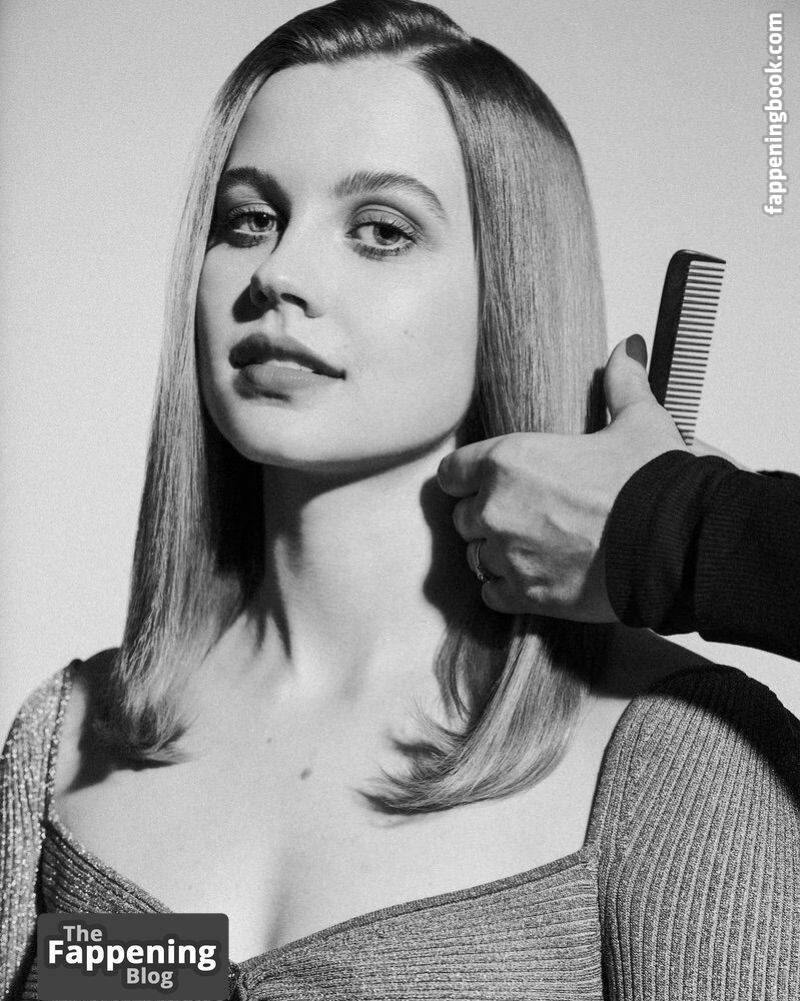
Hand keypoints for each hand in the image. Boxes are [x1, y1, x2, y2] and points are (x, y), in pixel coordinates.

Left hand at [437, 335, 686, 618]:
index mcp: (508, 460)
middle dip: (487, 517)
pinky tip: (533, 579)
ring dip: (496, 553)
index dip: (467, 477)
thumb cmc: (653, 483)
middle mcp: (496, 508)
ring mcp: (507, 555)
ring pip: (476, 557)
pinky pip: (491, 594)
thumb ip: (622, 384)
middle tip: (524, 516)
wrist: (675, 544)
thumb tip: (628, 349)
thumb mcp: (639, 422)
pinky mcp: (524, 595)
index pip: (451, 472)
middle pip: (463, 517)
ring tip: (532, 548)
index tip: (485, 482)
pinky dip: (507, 589)